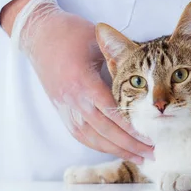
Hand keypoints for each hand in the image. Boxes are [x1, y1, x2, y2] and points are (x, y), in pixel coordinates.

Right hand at [6, 0, 153, 163]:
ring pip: (93, 138)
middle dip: (130, 145)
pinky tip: (115, 150)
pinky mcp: (62, 111)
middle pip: (105, 130)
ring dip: (117, 150)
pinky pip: (81, 136)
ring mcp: (66, 108)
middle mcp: (73, 100)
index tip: (150, 137)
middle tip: (152, 154)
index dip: (131, 127)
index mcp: (83, 82)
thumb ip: (117, 60)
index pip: (111, 112)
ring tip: (138, 158)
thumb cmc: (70, 33)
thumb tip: (143, 76)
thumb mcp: (97, 41)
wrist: (38, 35)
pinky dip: (99, 145)